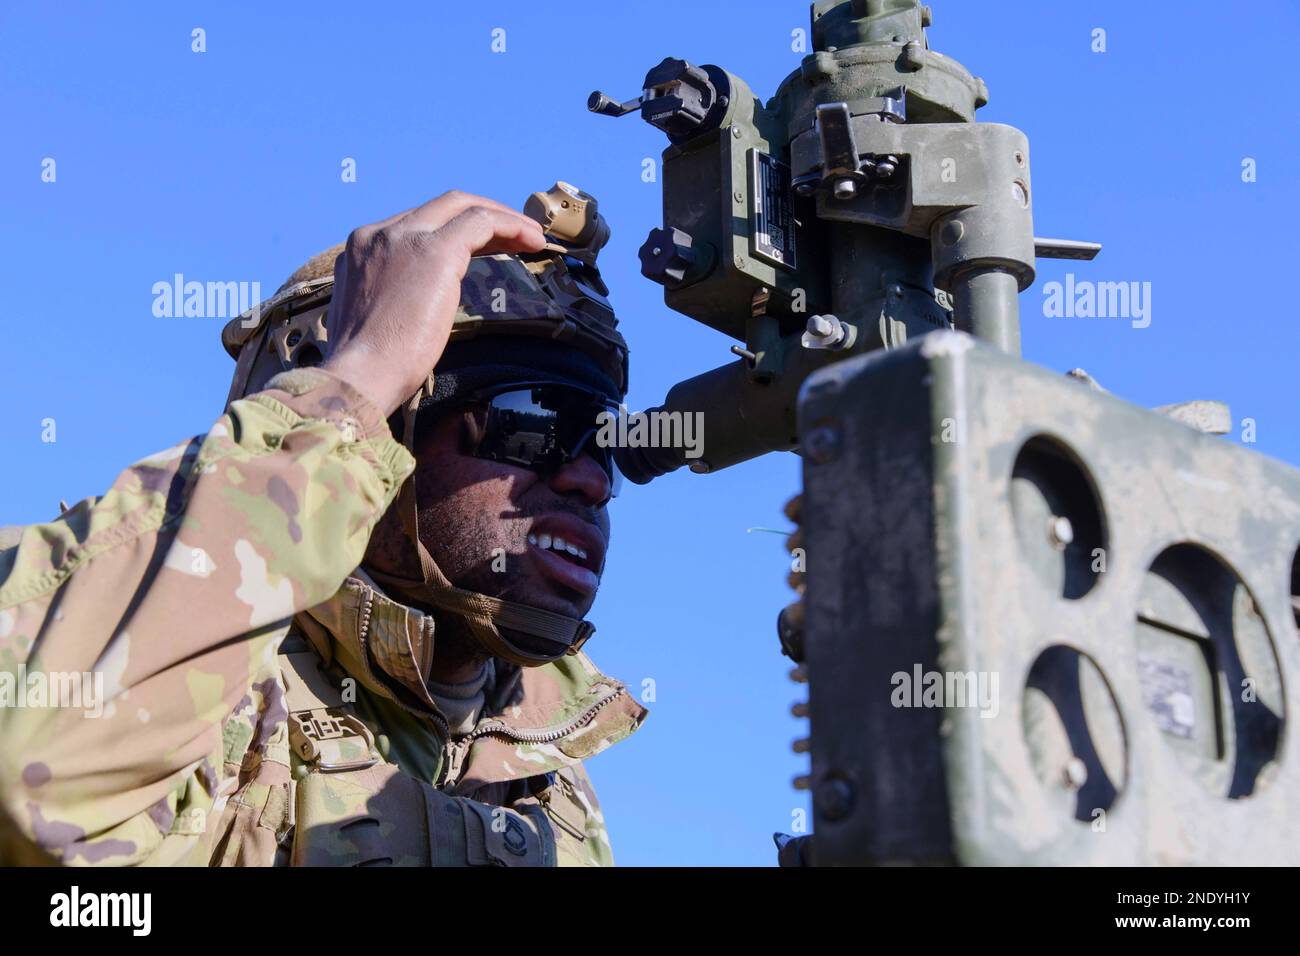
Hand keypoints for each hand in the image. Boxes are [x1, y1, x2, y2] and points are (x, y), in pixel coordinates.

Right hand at [321, 191, 546, 415]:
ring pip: (462, 207)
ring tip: (531, 236)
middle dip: (482, 215)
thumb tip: (424, 300)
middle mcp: (379, 234)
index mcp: (362, 249)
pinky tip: (533, 242)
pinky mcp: (432, 251)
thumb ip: (396, 293)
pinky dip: (510, 226)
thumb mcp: (376, 315)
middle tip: (516, 235)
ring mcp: (404, 238)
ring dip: (502, 218)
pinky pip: (480, 222)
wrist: (359, 376)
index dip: (456, 230)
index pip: (417, 223)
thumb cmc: (368, 365)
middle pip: (441, 207)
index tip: (485, 246)